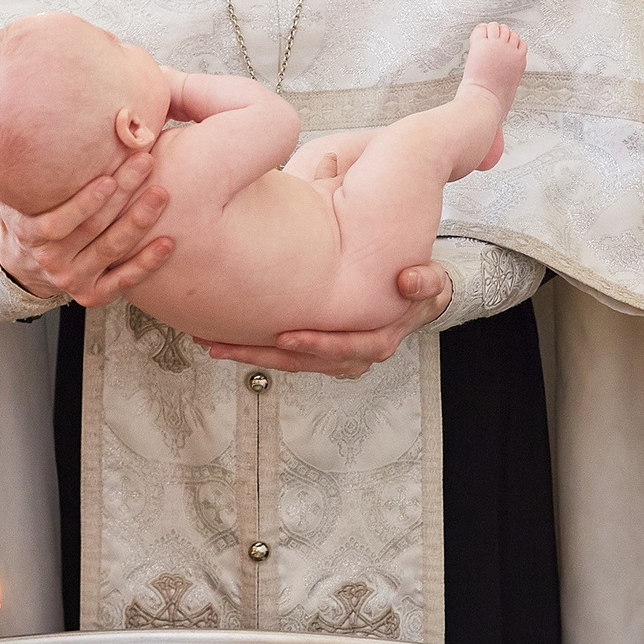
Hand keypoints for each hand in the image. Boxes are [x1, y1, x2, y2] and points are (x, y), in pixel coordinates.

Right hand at [0, 151, 173, 305]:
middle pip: (92, 229)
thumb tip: (21, 125)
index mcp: (30, 234)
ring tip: (161, 193)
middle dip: (122, 194)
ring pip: (112, 250)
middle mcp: (51, 260)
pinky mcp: (93, 294)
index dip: (84, 202)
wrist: (26, 264)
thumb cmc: (31, 215)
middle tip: (144, 164)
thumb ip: (22, 170)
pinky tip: (167, 243)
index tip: (107, 178)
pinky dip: (147, 263)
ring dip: (139, 221)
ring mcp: (72, 279)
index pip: (58, 222)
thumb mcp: (16, 194)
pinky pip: (124, 280)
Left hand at [194, 262, 452, 378]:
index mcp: (378, 338)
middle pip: (307, 361)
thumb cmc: (415, 284)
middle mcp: (355, 355)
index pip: (347, 348)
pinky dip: (255, 349)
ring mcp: (335, 357)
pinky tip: (223, 342)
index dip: (317, 344)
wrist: (413, 295)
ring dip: (252, 355)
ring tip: (215, 346)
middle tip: (227, 346)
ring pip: (290, 362)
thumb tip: (410, 280)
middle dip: (266, 354)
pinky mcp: (317, 352)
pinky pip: (284, 356)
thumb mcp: (428, 281)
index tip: (287, 337)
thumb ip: (424, 281)